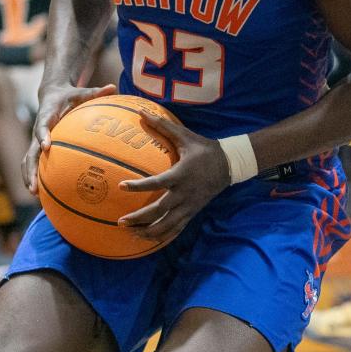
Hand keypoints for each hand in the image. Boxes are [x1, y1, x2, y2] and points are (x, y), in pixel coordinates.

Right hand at [22, 81, 116, 193]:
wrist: (51, 96)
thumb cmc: (70, 96)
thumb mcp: (82, 92)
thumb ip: (96, 92)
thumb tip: (113, 87)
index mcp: (46, 115)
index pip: (42, 125)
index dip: (43, 135)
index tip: (47, 146)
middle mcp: (38, 130)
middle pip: (31, 151)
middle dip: (31, 168)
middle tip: (34, 185)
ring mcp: (36, 140)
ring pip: (28, 160)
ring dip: (29, 176)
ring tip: (34, 194)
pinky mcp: (38, 147)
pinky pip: (33, 163)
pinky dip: (34, 176)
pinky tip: (42, 193)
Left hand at [117, 111, 229, 240]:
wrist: (229, 165)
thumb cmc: (204, 149)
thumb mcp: (185, 136)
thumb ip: (162, 125)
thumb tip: (141, 111)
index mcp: (181, 174)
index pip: (156, 183)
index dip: (138, 186)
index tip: (121, 186)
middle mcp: (184, 193)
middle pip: (159, 211)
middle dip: (139, 219)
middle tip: (121, 222)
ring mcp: (189, 206)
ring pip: (167, 226)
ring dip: (148, 232)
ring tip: (131, 234)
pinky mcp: (193, 212)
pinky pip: (176, 229)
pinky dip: (162, 236)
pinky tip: (148, 239)